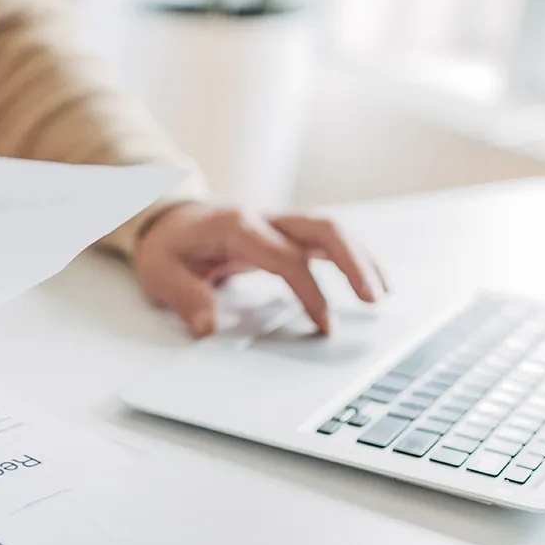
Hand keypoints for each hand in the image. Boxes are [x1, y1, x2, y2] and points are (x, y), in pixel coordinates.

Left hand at [133, 203, 387, 336]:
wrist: (164, 217)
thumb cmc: (167, 245)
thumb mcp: (160, 272)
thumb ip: (186, 297)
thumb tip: (208, 327)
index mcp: (237, 227)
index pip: (286, 258)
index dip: (310, 291)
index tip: (325, 323)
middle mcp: (265, 218)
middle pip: (322, 227)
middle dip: (352, 260)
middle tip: (373, 297)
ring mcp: (278, 222)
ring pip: (331, 228)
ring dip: (361, 256)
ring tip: (384, 292)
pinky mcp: (285, 231)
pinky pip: (326, 237)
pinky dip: (353, 254)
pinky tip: (372, 278)